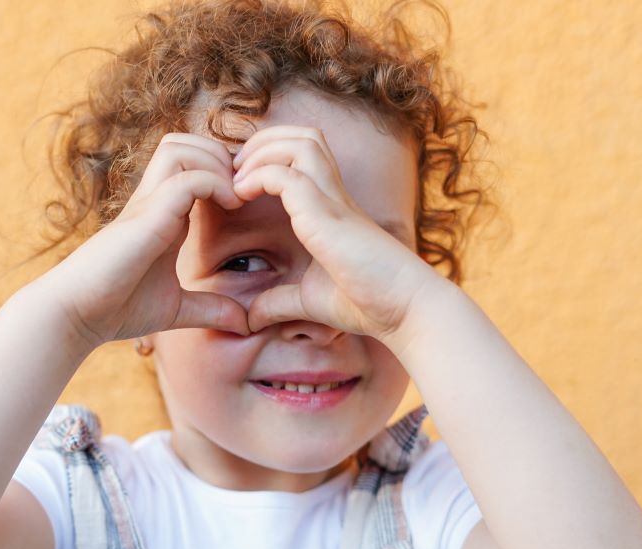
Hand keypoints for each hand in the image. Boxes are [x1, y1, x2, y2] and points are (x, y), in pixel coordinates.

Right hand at [45, 133, 249, 347]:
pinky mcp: (146, 215)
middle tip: (244, 191)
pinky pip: (187, 177)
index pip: (193, 165)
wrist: (77, 315)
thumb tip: (245, 323)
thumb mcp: (177, 308)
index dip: (224, 172)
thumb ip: (210, 309)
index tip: (248, 201)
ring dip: (217, 162)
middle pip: (185, 142)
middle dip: (222, 156)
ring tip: (236, 196)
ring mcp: (147, 203)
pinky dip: (215, 182)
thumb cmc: (117, 309)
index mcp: (163, 213)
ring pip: (182, 147)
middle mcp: (153, 199)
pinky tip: (230, 207)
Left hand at [230, 126, 436, 341]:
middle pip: (304, 135)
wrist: (405, 309)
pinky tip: (242, 196)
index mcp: (332, 207)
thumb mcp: (310, 301)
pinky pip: (288, 175)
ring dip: (262, 151)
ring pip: (300, 142)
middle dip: (264, 140)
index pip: (304, 155)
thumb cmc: (368, 303)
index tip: (240, 182)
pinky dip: (259, 176)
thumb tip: (251, 319)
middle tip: (236, 168)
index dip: (269, 156)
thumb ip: (279, 303)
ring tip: (238, 177)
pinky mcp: (327, 216)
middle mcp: (335, 195)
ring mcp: (333, 201)